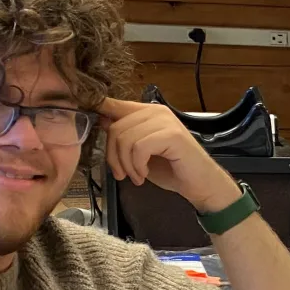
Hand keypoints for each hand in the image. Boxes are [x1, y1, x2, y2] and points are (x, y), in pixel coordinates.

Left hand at [98, 98, 242, 213]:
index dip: (97, 113)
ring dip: (126, 164)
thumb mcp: (139, 152)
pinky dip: (137, 166)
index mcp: (148, 112)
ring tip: (136, 177)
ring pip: (125, 139)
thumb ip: (124, 135)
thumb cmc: (172, 170)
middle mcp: (156, 111)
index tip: (88, 129)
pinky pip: (139, 148)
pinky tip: (144, 174)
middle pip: (115, 127)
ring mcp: (165, 121)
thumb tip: (101, 120)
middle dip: (113, 156)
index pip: (113, 105)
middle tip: (122, 174)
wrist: (200, 185)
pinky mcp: (172, 135)